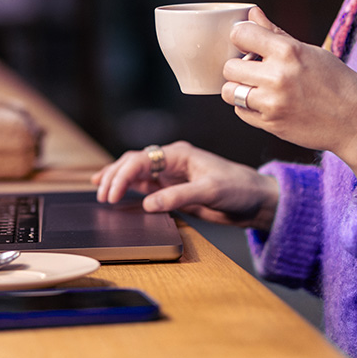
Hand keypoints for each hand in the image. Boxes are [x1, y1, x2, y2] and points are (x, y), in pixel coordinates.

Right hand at [90, 140, 279, 228]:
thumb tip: (147, 203)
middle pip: (133, 163)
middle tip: (103, 196)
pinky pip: (145, 186)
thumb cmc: (238, 187)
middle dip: (115, 176)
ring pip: (136, 173)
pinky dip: (128, 189)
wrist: (255, 200)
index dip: (122, 175)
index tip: (112, 194)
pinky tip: (117, 194)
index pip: (141, 159)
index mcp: (179, 154)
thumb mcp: (209, 191)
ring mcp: (171, 175)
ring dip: (118, 180)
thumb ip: (177, 196)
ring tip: (101, 192)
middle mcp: (171, 161)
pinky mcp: (172, 189)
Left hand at [223, 6, 356, 186]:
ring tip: (257, 87)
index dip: (242, 38)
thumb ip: (276, 34)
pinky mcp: (270, 124)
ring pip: (229, 91)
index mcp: (288, 52)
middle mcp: (277, 77)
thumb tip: (252, 14)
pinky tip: (265, 102)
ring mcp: (272, 103)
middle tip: (256, 69)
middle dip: (239, 66)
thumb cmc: (338, 82)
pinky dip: (247, 106)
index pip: (240, 35)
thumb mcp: (310, 52)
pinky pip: (240, 112)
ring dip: (239, 88)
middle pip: (229, 67)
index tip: (249, 43)